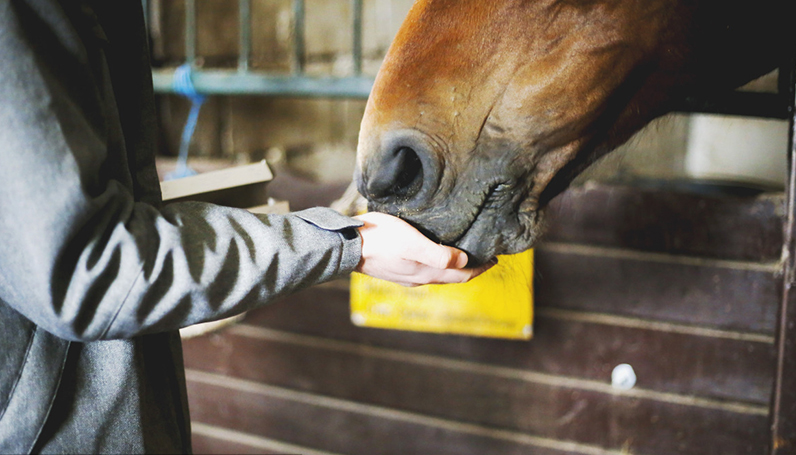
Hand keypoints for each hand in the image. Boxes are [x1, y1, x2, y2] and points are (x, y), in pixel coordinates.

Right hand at [354, 212, 495, 286]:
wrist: (347, 247)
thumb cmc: (380, 239)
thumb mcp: (412, 242)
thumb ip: (439, 255)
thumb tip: (464, 261)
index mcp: (427, 273)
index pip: (462, 275)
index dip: (480, 268)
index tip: (495, 259)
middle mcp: (419, 278)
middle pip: (453, 277)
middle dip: (470, 269)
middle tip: (485, 257)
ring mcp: (407, 276)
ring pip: (439, 275)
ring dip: (455, 268)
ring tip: (465, 256)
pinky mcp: (396, 270)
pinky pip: (425, 271)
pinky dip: (439, 266)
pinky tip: (436, 256)